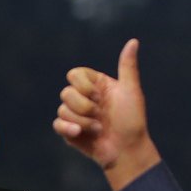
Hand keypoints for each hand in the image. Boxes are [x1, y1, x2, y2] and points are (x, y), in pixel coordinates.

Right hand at [53, 39, 158, 190]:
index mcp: (95, 86)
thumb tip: (133, 41)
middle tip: (100, 115)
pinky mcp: (69, 131)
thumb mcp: (131, 91)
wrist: (127, 150)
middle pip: (65, 92)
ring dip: (82, 121)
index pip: (74, 74)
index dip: (83, 85)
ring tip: (98, 129)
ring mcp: (75, 115)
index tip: (99, 95)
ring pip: (62, 109)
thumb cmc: (132, 121)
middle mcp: (83, 98)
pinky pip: (57, 124)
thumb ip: (127, 66)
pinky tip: (80, 134)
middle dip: (83, 106)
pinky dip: (68, 129)